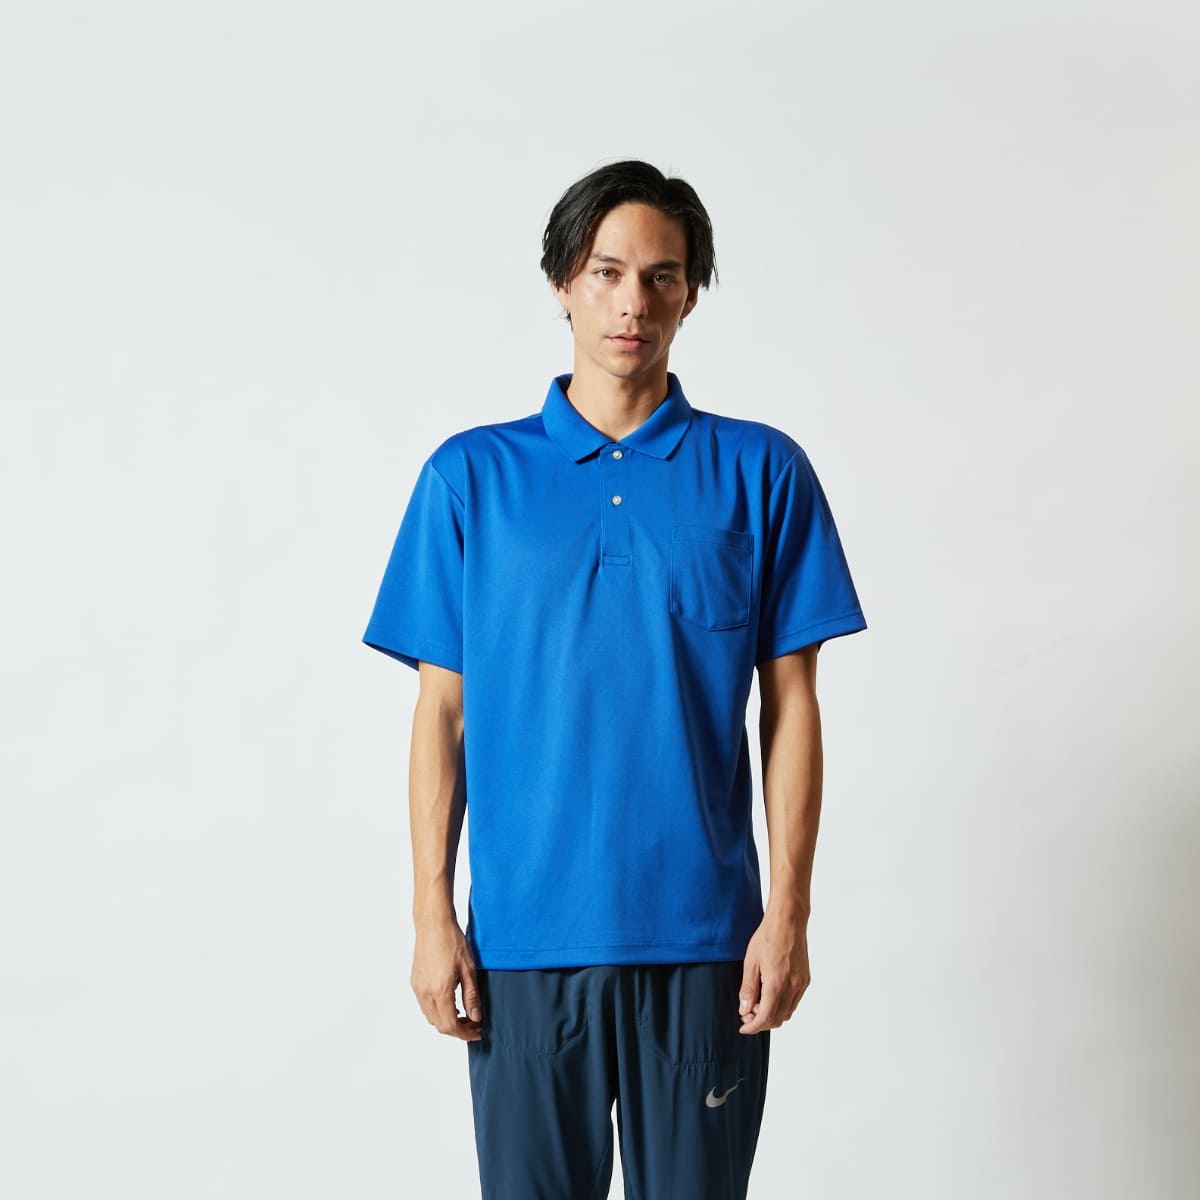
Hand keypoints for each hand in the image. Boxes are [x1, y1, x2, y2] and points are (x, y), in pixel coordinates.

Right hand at [411, 916, 482, 1040]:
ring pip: (430, 1017)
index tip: (477, 1031)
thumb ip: (471, 996)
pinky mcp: (415, 982)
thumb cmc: (451, 941)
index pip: (450, 1025)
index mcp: (440, 991)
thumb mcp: (469, 969)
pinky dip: (437, 1011)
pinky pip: (425, 1005)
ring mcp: (418, 988)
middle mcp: (425, 993)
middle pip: (439, 1025)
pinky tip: (450, 1002)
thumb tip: (475, 1017)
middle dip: (457, 1029)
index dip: (465, 1033)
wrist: (433, 924)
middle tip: (473, 1024)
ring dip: (446, 1021)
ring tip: (464, 1014)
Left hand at [737, 910, 810, 1033]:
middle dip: (761, 1021)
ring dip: (772, 1014)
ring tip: (758, 1002)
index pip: (766, 1017)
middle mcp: (792, 986)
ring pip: (787, 1012)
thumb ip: (748, 989)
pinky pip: (794, 1002)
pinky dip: (782, 1005)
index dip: (753, 1027)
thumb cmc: (768, 937)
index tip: (743, 1027)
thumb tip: (745, 1010)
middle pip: (777, 1019)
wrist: (788, 921)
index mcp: (777, 983)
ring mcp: (801, 984)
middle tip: (747, 1013)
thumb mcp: (750, 962)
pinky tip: (770, 994)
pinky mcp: (806, 980)